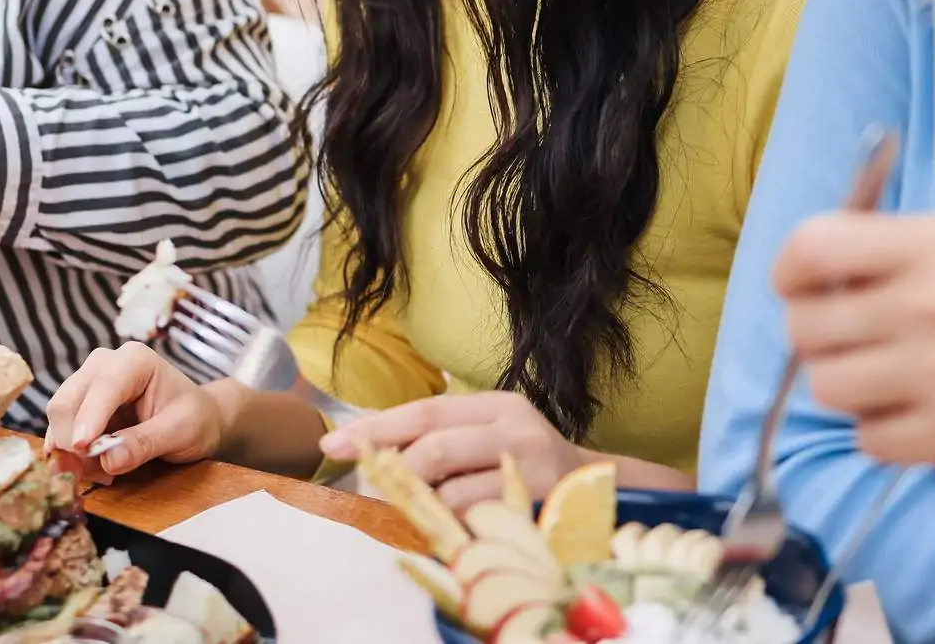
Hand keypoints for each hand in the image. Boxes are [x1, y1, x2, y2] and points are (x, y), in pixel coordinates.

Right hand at [43, 343, 223, 482]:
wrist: (194, 419)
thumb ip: (145, 443)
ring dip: (71, 452)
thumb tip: (109, 459)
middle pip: (68, 400)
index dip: (89, 417)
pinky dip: (69, 454)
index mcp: (134, 360)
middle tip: (99, 473)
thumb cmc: (193, 419)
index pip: (104, 387)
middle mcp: (103, 364)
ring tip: (104, 472)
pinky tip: (94, 468)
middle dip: (75, 441)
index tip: (81, 448)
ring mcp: (87, 383)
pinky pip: (59, 430)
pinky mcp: (78, 405)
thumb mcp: (180, 431)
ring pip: (58, 417)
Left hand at [319, 392, 591, 509]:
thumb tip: (371, 449)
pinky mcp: (537, 504)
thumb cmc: (528, 467)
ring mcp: (529, 465)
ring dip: (424, 507)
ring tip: (421, 514)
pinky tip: (454, 529)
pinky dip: (453, 528)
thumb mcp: (490, 437)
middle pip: (433, 445)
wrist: (599, 494)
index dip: (376, 427)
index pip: (424, 410)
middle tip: (370, 490)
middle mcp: (513, 427)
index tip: (335, 444)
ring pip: (451, 489)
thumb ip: (443, 436)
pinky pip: (475, 521)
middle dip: (393, 471)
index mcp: (495, 405)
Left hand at [775, 210, 934, 497]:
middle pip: (805, 324)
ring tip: (897, 385)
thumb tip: (816, 268)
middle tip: (857, 345)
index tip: (801, 289)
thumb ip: (906, 253)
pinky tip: (927, 422)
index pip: (813, 244)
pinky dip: (887, 436)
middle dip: (818, 339)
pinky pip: (869, 440)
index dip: (791, 273)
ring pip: (827, 386)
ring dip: (850, 391)